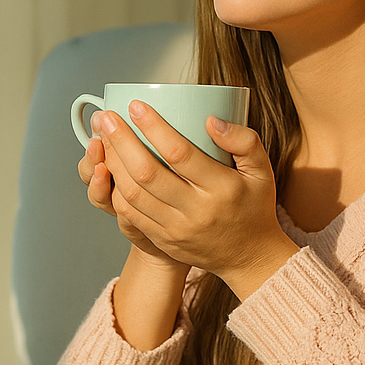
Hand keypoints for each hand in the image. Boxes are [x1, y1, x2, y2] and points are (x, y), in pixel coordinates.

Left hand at [91, 102, 282, 284]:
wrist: (250, 257)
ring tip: (101, 138)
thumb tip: (210, 119)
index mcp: (221, 189)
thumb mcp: (262, 170)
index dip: (153, 127)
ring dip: (112, 163)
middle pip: (147, 173)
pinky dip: (115, 189)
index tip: (135, 106)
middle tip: (107, 118)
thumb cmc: (254, 206)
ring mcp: (176, 230)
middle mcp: (196, 211)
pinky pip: (130, 214)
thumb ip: (244, 140)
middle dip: (121, 141)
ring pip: (133, 194)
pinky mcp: (164, 241)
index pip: (180, 153)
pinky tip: (108, 168)